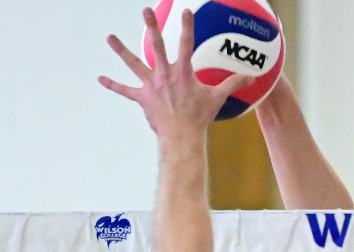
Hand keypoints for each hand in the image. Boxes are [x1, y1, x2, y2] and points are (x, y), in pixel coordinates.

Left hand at [100, 7, 254, 139]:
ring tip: (110, 38)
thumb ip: (233, 84)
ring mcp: (151, 86)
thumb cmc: (200, 117)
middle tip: (146, 11)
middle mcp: (165, 74)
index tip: (185, 11)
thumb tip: (252, 78)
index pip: (186, 44)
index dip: (187, 26)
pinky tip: (101, 78)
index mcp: (183, 72)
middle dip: (152, 26)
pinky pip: (125, 90)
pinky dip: (113, 85)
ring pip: (134, 63)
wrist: (182, 136)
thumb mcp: (218, 98)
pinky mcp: (142, 98)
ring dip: (121, 50)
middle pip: (157, 45)